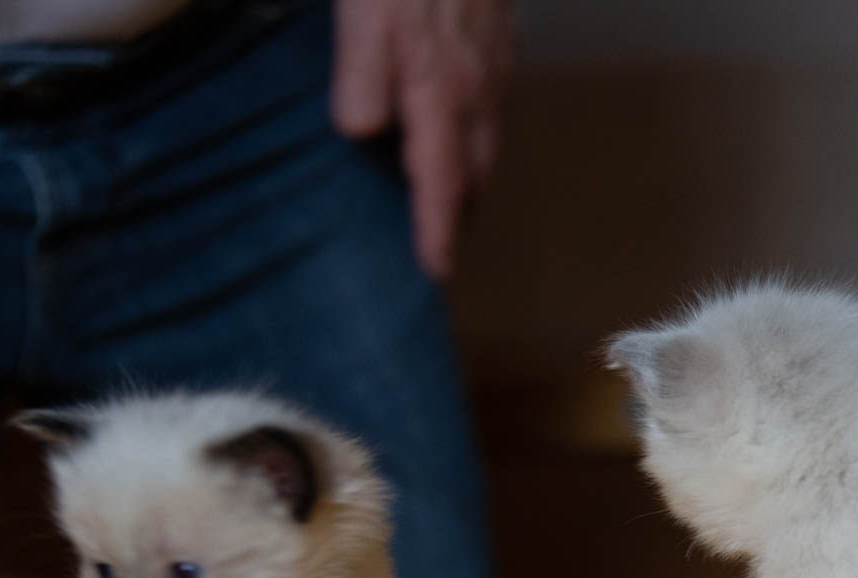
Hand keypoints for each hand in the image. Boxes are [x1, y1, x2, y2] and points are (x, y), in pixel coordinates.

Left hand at [331, 0, 512, 277]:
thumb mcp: (367, 9)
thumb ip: (362, 72)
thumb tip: (361, 133)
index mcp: (441, 91)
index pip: (441, 181)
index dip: (438, 229)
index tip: (435, 272)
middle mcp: (476, 88)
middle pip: (474, 170)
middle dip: (462, 214)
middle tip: (445, 249)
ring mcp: (492, 62)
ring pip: (487, 138)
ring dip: (472, 177)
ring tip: (455, 202)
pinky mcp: (496, 35)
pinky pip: (489, 104)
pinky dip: (477, 135)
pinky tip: (461, 126)